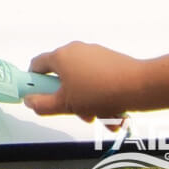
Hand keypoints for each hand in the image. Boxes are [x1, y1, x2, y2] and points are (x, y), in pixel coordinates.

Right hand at [23, 42, 168, 121]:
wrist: (139, 85)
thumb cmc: (98, 93)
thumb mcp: (66, 104)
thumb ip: (43, 105)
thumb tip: (28, 100)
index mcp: (60, 57)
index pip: (37, 65)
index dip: (35, 81)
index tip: (42, 97)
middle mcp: (75, 50)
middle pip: (64, 77)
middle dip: (71, 100)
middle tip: (81, 114)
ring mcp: (94, 53)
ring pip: (84, 81)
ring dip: (90, 102)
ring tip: (104, 118)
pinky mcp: (110, 59)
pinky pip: (99, 79)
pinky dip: (103, 95)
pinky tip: (115, 111)